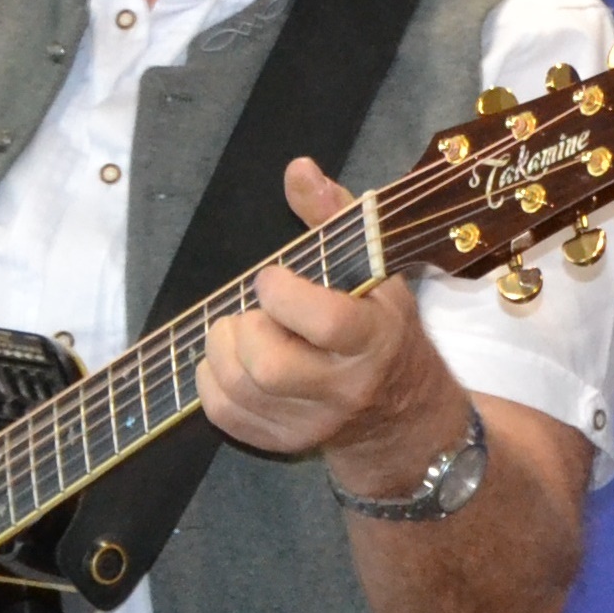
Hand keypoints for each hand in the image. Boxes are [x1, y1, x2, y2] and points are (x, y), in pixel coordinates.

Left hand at [200, 160, 470, 493]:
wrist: (401, 413)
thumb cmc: (383, 327)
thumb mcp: (374, 269)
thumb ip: (333, 217)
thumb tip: (297, 169)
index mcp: (374, 340)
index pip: (325, 322)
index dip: (283, 294)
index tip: (272, 279)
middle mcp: (345, 389)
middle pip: (269, 365)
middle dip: (245, 327)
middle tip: (256, 312)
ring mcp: (312, 423)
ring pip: (240, 388)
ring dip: (221, 349)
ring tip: (240, 330)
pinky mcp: (283, 443)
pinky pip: (225, 414)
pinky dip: (212, 380)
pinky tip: (230, 359)